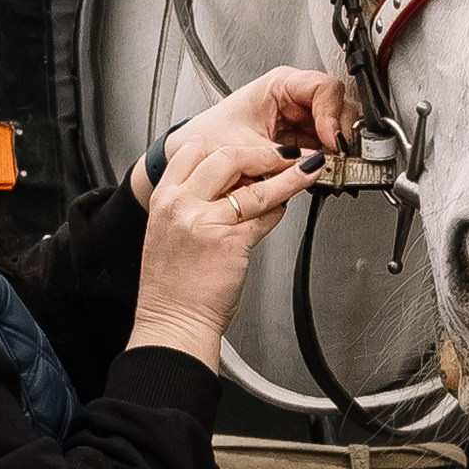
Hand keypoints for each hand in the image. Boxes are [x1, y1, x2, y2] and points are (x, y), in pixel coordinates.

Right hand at [128, 66, 345, 368]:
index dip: (225, 144)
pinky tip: (286, 207)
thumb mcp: (170, 234)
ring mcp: (204, 222)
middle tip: (281, 154)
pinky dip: (280, 209)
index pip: (194, 151)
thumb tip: (233, 188)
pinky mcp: (230, 243)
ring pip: (254, 186)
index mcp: (163, 199)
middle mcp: (180, 205)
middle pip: (226, 157)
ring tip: (305, 171)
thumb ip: (195, 206)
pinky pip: (264, 216)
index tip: (245, 148)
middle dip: (260, 153)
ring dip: (286, 176)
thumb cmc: (173, 287)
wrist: (173, 323)